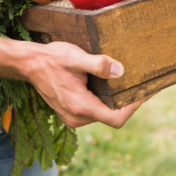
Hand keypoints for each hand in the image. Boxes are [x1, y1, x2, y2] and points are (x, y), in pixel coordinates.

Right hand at [21, 41, 152, 127]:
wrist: (30, 63)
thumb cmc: (52, 58)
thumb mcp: (76, 57)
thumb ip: (98, 64)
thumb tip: (121, 71)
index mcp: (80, 106)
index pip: (116, 119)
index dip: (133, 108)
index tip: (145, 92)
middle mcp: (77, 116)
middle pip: (112, 118)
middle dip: (128, 103)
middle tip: (141, 85)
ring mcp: (73, 117)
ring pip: (104, 115)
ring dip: (116, 102)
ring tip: (127, 83)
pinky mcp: (71, 112)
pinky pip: (95, 111)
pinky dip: (105, 101)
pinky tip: (109, 86)